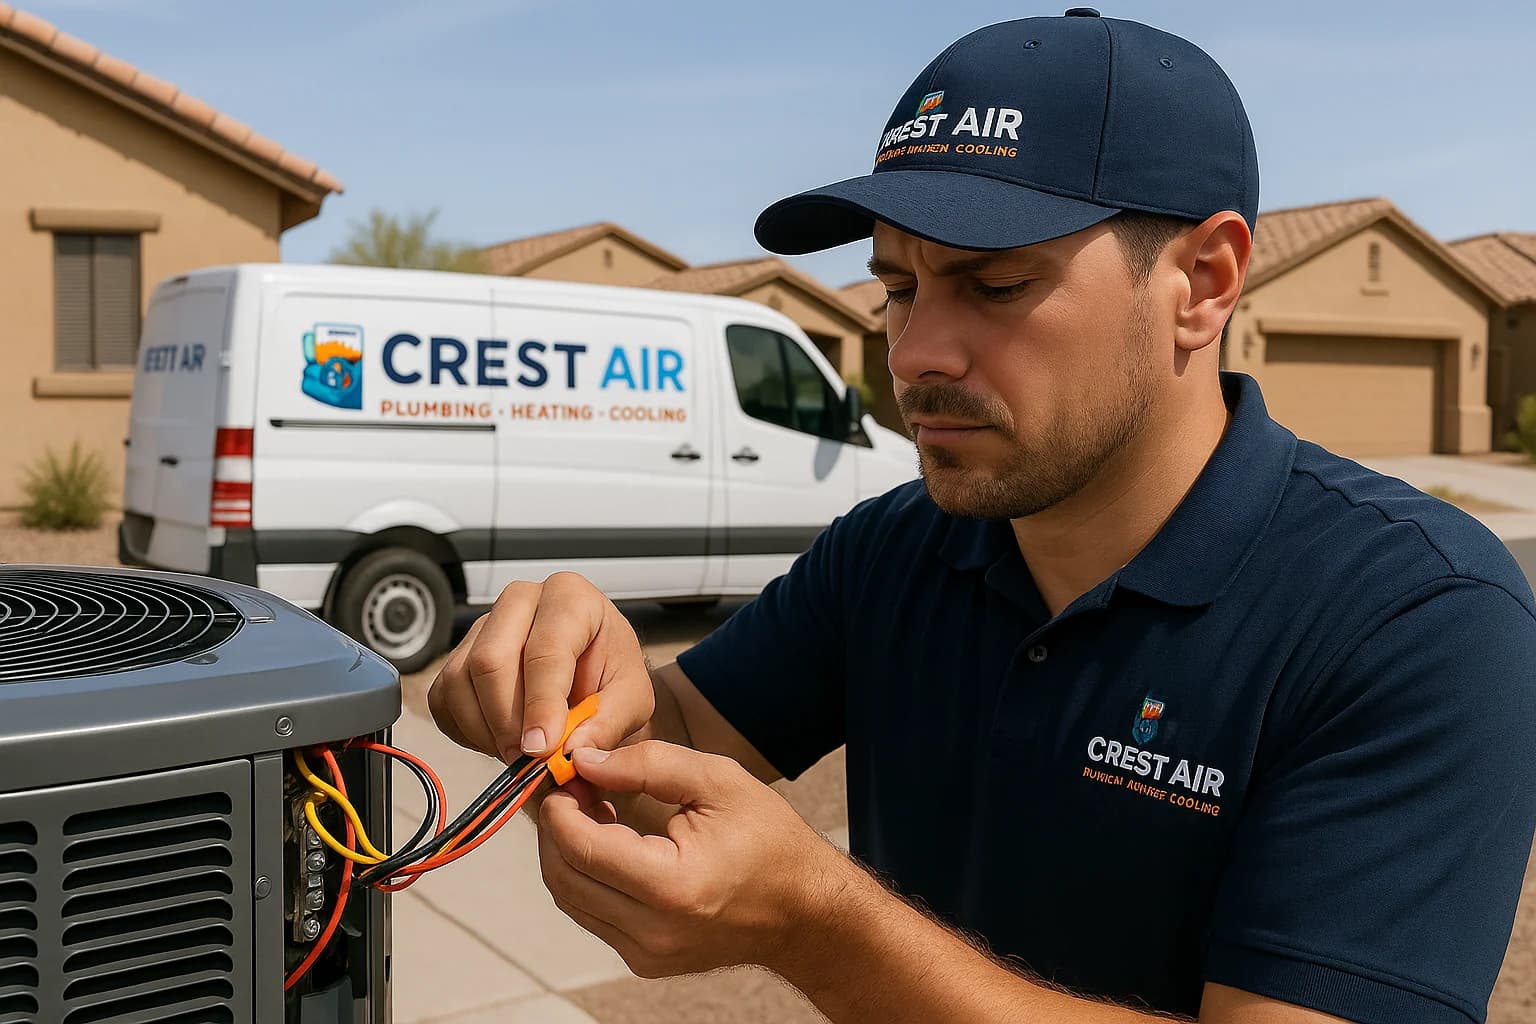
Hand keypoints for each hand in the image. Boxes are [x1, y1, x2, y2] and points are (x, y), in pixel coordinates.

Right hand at [427, 573, 654, 762]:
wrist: (588, 673)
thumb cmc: (610, 675)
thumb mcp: (631, 699)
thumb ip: (609, 723)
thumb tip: (571, 752)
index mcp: (570, 597)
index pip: (545, 649)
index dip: (540, 704)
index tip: (541, 749)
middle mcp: (519, 600)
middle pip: (491, 661)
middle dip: (507, 721)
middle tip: (526, 759)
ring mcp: (482, 625)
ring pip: (460, 680)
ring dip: (486, 730)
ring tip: (519, 752)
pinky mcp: (457, 655)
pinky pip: (443, 697)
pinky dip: (467, 731)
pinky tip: (499, 740)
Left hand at [538, 740, 856, 978]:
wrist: (806, 911)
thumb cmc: (771, 841)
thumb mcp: (718, 780)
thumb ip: (646, 765)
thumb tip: (586, 760)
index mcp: (672, 886)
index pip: (581, 846)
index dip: (560, 806)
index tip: (566, 773)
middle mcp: (653, 931)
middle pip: (563, 877)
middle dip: (555, 827)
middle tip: (572, 787)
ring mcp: (647, 954)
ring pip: (570, 899)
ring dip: (566, 851)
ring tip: (591, 809)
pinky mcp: (645, 960)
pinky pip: (592, 914)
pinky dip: (587, 875)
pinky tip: (608, 842)